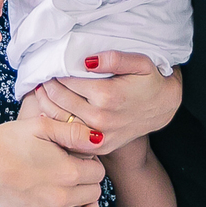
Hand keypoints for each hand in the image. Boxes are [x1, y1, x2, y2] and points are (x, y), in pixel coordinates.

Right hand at [0, 115, 106, 206]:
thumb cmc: (9, 140)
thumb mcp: (42, 125)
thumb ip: (74, 132)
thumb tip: (99, 140)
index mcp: (68, 170)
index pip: (98, 172)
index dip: (91, 162)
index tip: (79, 157)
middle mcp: (61, 196)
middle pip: (94, 193)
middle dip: (89, 181)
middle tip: (75, 171)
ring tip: (81, 197)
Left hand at [35, 51, 181, 151]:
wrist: (163, 108)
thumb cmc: (150, 81)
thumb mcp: (140, 62)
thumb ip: (114, 58)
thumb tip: (87, 61)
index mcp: (107, 95)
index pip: (67, 81)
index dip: (55, 73)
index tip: (49, 67)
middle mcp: (101, 118)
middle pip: (60, 100)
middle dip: (48, 88)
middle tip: (42, 79)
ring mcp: (100, 136)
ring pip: (60, 121)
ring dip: (46, 106)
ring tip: (42, 93)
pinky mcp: (100, 147)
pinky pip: (70, 137)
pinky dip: (57, 125)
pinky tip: (52, 113)